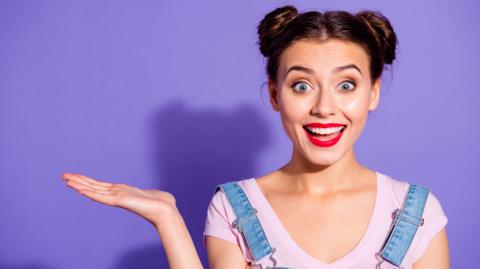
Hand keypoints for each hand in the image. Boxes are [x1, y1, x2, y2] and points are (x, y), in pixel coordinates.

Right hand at [61, 173, 176, 226]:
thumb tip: (162, 195)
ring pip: (95, 190)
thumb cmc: (162, 203)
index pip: (100, 185)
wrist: (166, 209)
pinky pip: (102, 197)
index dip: (87, 181)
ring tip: (67, 181)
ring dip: (80, 185)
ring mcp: (117, 197)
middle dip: (78, 181)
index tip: (75, 176)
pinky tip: (80, 190)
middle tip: (63, 176)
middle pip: (94, 186)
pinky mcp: (120, 201)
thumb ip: (152, 194)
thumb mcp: (153, 194)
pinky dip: (91, 193)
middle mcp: (117, 194)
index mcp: (121, 192)